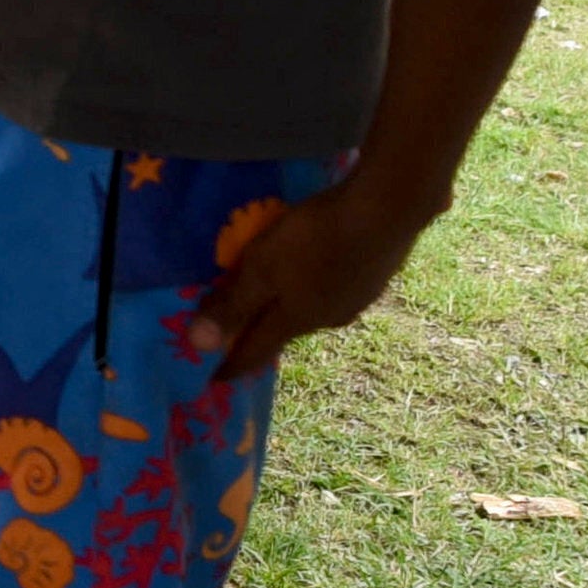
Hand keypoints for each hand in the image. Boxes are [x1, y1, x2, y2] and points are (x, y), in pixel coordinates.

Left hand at [183, 169, 434, 375]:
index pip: (257, 352)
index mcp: (296, 321)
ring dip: (293, 304)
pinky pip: (336, 287)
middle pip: (286, 330)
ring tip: (278, 290)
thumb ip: (233, 306)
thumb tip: (199, 347)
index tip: (213, 378)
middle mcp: (329, 319)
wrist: (388, 209)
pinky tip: (319, 264)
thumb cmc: (315, 239)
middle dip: (262, 329)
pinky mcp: (377, 275)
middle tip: (240, 325)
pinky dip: (318, 283)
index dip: (233, 365)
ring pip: (314, 308)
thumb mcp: (261, 269)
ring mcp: (359, 298)